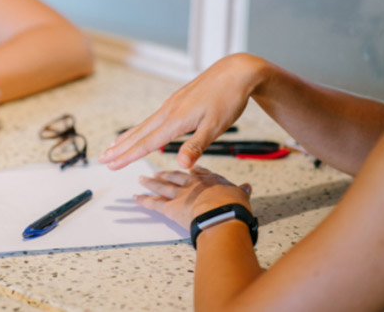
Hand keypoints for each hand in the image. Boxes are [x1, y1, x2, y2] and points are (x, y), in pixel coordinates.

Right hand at [99, 53, 268, 169]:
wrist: (236, 71)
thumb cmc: (229, 98)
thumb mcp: (216, 126)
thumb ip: (196, 146)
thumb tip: (180, 166)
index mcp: (176, 120)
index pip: (146, 143)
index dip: (128, 156)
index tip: (111, 165)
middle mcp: (169, 111)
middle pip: (139, 133)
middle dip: (120, 148)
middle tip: (102, 158)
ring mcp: (172, 105)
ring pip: (144, 125)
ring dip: (127, 138)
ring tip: (112, 146)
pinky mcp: (177, 101)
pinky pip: (153, 119)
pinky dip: (141, 128)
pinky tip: (141, 131)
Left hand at [135, 167, 251, 229]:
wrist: (222, 216)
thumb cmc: (234, 208)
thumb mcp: (241, 196)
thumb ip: (242, 191)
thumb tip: (247, 187)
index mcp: (211, 180)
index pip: (200, 172)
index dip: (193, 170)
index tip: (188, 168)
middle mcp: (193, 184)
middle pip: (176, 177)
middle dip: (166, 174)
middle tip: (157, 172)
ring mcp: (180, 195)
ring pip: (162, 187)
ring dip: (151, 183)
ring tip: (142, 180)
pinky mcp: (170, 208)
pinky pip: (153, 204)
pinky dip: (143, 201)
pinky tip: (135, 198)